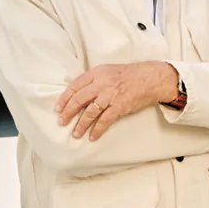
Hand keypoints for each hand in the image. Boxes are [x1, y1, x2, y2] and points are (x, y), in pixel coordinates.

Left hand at [55, 62, 177, 140]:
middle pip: (79, 99)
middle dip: (68, 112)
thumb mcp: (108, 71)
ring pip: (90, 112)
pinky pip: (105, 121)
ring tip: (76, 134)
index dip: (64, 99)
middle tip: (61, 122)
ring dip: (81, 124)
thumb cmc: (129, 75)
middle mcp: (101, 84)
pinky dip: (97, 130)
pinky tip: (92, 136)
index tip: (58, 109)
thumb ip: (94, 80)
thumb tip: (79, 94)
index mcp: (96, 73)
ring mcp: (110, 96)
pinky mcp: (120, 107)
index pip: (74, 86)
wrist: (150, 78)